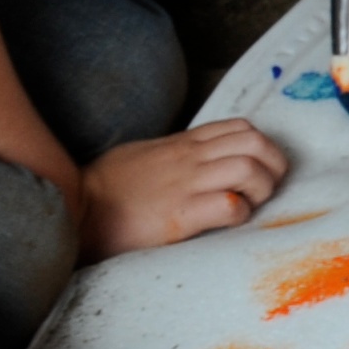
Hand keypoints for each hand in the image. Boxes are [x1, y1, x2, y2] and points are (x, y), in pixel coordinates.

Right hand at [80, 118, 284, 256]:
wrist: (75, 211)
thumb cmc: (107, 188)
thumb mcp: (145, 155)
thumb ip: (177, 153)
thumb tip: (205, 158)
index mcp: (182, 144)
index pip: (240, 128)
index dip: (263, 147)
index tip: (262, 168)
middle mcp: (188, 159)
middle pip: (255, 142)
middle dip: (274, 165)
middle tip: (266, 188)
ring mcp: (184, 185)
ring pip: (248, 168)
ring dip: (261, 188)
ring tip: (250, 205)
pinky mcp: (178, 215)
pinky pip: (229, 206)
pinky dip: (240, 213)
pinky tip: (229, 221)